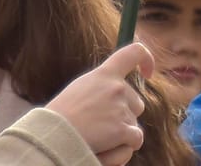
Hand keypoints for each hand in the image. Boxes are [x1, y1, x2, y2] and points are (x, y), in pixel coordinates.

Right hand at [46, 41, 152, 165]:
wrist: (53, 136)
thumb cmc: (60, 116)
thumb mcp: (80, 89)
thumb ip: (100, 85)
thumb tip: (117, 86)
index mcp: (104, 74)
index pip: (134, 52)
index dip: (146, 59)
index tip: (147, 72)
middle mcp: (117, 88)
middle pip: (136, 102)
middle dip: (125, 114)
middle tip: (102, 124)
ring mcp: (121, 108)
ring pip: (134, 122)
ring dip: (123, 132)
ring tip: (100, 136)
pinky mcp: (123, 129)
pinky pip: (136, 139)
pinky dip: (126, 145)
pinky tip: (110, 146)